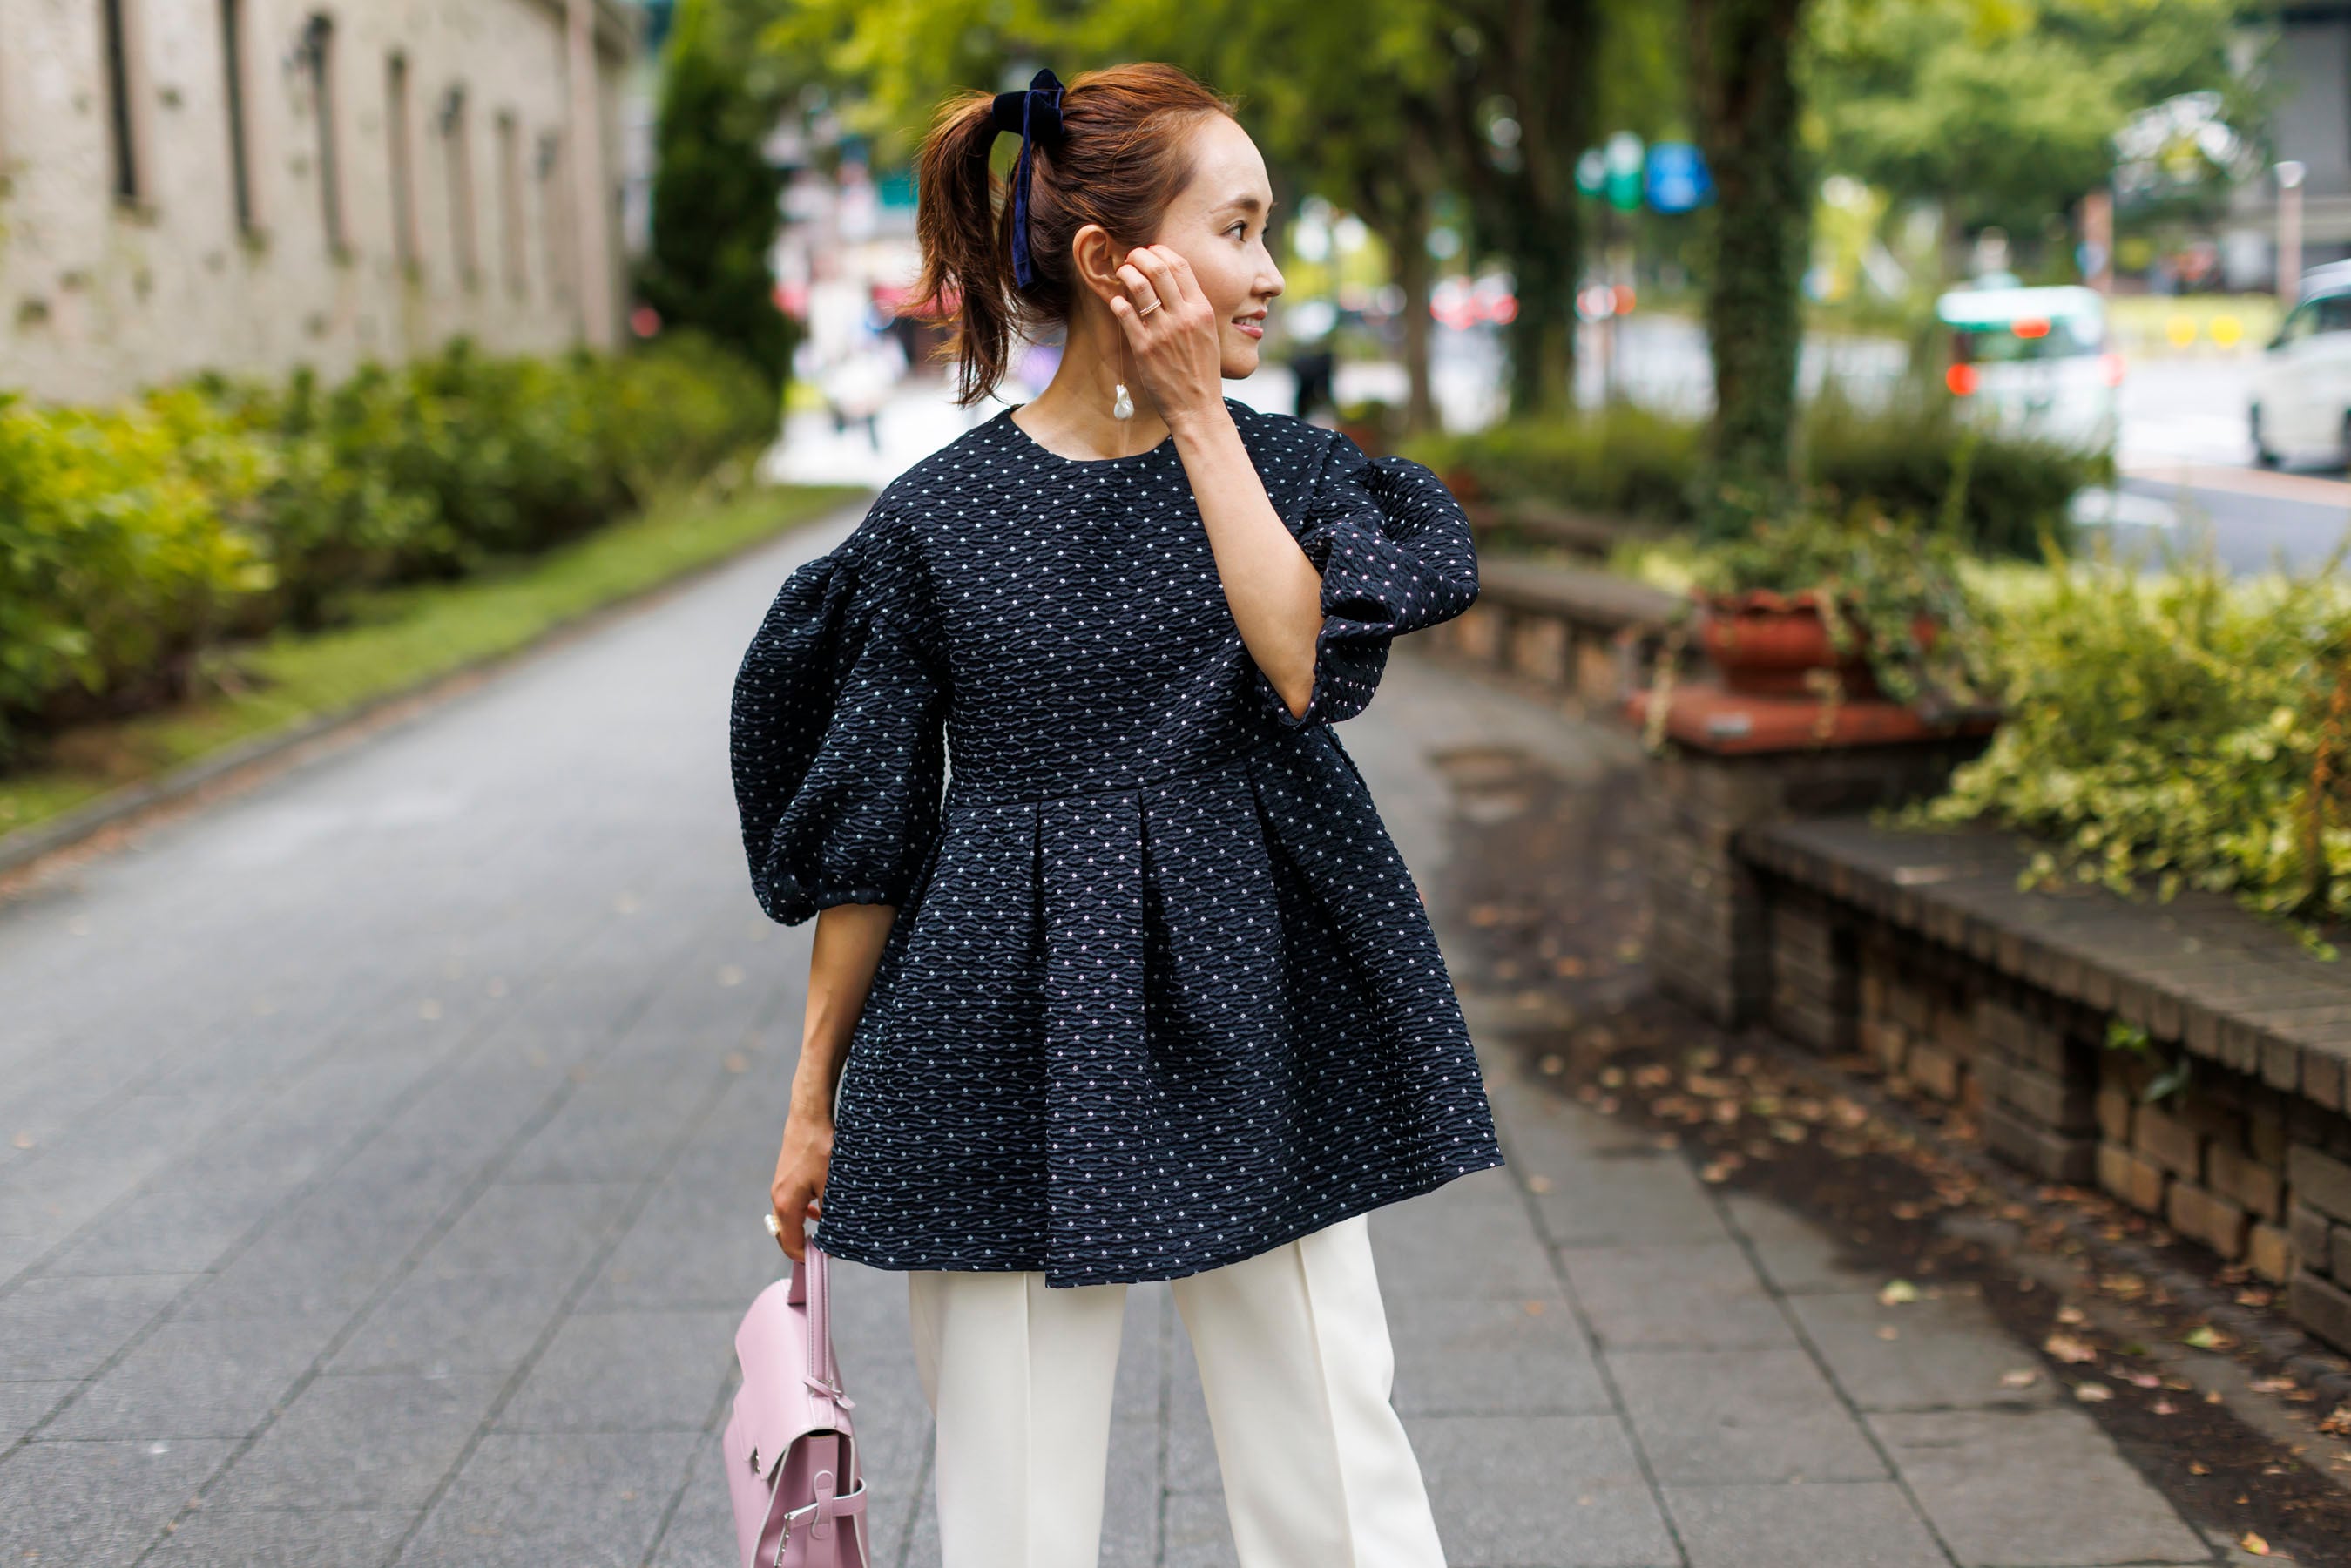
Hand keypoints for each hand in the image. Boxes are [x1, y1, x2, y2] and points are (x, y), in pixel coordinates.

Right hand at [769, 1108, 832, 1264]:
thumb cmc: (820, 1147)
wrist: (809, 1114)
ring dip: (804, 1228)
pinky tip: (820, 1209)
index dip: (806, 1256)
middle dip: (803, 1245)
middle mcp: (778, 1197)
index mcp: (786, 1204)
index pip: (790, 1243)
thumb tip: (836, 1233)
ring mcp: (780, 1185)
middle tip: (823, 1251)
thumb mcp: (831, 1184)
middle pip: (785, 1233)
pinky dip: (803, 1212)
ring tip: (825, 1232)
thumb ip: (831, 1212)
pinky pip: (792, 1203)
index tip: (823, 1261)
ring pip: (789, 1217)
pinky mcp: (786, 1175)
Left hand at [1108, 244, 1225, 432]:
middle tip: (1131, 256)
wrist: (1198, 406)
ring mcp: (1163, 331)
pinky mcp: (1144, 348)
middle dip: (1140, 255)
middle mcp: (1184, 316)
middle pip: (1158, 269)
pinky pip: (1125, 314)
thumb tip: (1174, 285)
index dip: (1161, 252)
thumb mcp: (1208, 333)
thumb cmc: (1202, 371)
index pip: (1180, 266)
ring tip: (1121, 272)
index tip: (1150, 251)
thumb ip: (1193, 308)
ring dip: (1126, 273)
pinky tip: (1116, 300)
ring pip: (1139, 287)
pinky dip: (1117, 301)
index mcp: (1202, 309)